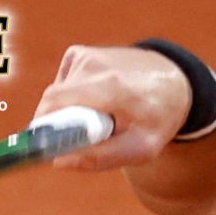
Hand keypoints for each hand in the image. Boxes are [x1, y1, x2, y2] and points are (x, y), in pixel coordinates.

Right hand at [30, 45, 192, 171]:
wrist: (174, 83)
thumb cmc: (157, 119)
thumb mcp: (141, 149)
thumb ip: (101, 158)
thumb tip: (57, 161)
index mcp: (110, 87)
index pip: (56, 102)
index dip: (42, 126)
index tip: (41, 147)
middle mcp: (94, 65)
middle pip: (53, 101)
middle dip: (58, 125)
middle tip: (80, 141)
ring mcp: (85, 56)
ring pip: (58, 95)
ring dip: (69, 113)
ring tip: (99, 119)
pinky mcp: (80, 53)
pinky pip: (63, 84)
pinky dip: (72, 98)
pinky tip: (96, 102)